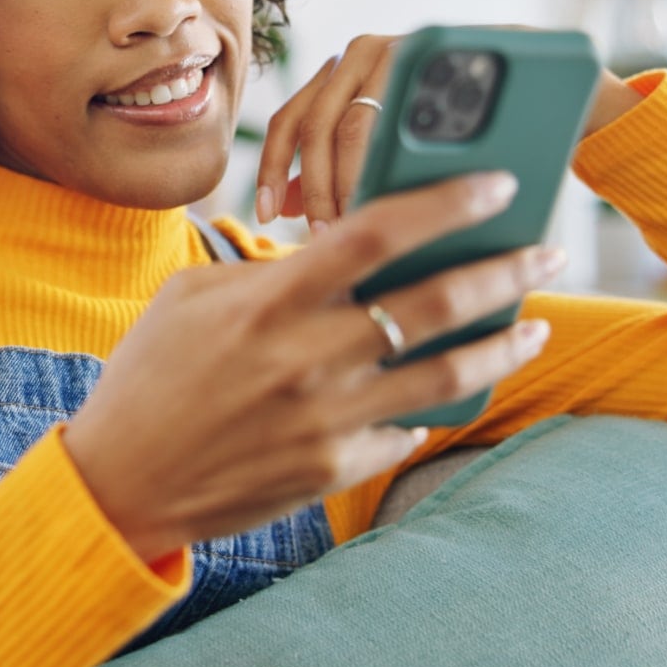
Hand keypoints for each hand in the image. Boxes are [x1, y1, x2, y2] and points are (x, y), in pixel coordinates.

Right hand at [62, 170, 561, 562]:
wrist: (120, 483)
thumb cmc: (151, 375)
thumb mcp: (191, 299)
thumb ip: (268, 272)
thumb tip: (344, 258)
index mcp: (267, 302)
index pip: (375, 234)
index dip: (445, 202)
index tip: (497, 183)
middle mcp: (305, 358)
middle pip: (432, 302)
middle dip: (503, 269)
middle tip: (546, 251)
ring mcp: (324, 420)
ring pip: (445, 376)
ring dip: (503, 344)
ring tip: (537, 325)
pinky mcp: (331, 470)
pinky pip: (405, 431)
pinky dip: (433, 407)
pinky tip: (452, 389)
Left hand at [255, 30, 643, 230]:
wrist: (552, 94)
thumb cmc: (464, 135)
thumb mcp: (394, 152)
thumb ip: (341, 167)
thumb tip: (283, 206)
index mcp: (339, 76)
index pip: (289, 121)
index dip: (271, 170)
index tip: (267, 217)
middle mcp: (359, 54)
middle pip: (316, 128)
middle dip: (317, 190)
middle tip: (325, 238)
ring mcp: (398, 47)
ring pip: (354, 125)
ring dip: (353, 183)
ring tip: (359, 227)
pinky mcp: (437, 50)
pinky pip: (399, 111)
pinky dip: (395, 158)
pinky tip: (399, 194)